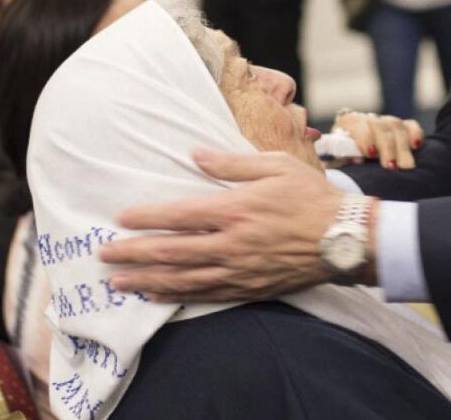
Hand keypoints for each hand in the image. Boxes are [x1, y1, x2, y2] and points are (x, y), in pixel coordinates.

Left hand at [100, 150, 351, 302]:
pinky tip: (157, 296)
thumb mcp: (275, 166)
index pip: (180, 216)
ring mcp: (240, 270)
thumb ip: (231, 163)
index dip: (147, 218)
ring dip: (147, 280)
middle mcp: (233, 244)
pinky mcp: (250, 287)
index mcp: (237, 210)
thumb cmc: (312, 196)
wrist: (346, 237)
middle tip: (103, 254)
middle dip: (134, 253)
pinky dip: (177, 296)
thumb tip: (194, 154)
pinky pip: (206, 295)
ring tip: (118, 281)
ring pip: (184, 279)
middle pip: (172, 252)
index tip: (120, 218)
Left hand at [333, 110, 423, 169]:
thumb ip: (341, 161)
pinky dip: (415, 134)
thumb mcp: (336, 161)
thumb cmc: (343, 162)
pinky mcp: (402, 127)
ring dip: (401, 147)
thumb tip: (351, 161)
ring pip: (396, 126)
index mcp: (347, 124)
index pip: (356, 123)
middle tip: (391, 167)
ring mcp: (386, 122)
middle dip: (387, 147)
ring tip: (405, 166)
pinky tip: (416, 146)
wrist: (353, 158)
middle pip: (380, 126)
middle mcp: (368, 119)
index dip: (365, 138)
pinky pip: (411, 125)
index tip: (370, 154)